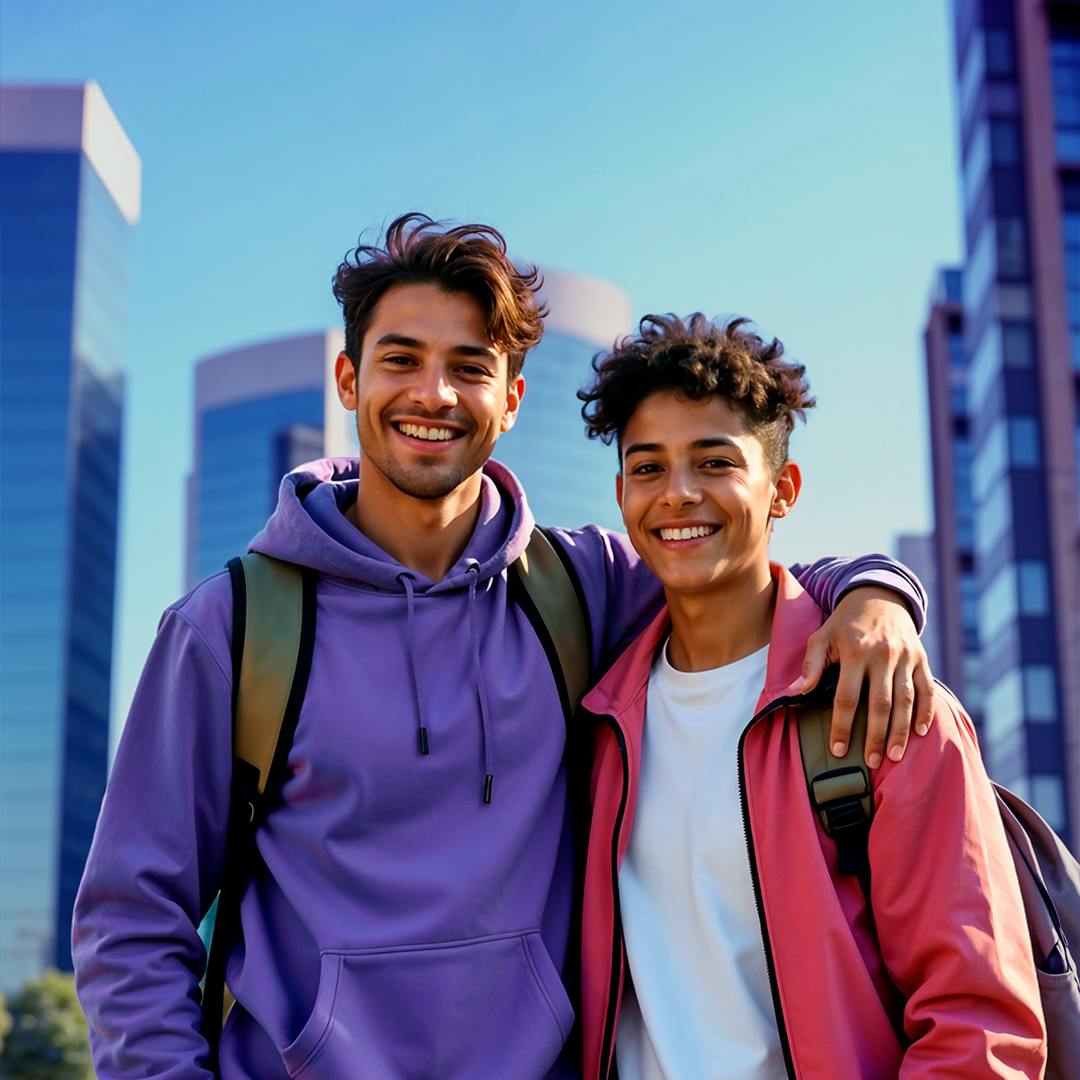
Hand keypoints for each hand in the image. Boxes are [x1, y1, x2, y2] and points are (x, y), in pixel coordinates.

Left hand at [786, 586, 934, 767]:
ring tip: (895, 756)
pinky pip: (927, 689)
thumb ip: (810, 665)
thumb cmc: (844, 624)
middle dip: (875, 736)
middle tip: (871, 762)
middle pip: (879, 703)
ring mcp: (905, 657)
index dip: (841, 725)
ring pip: (906, 700)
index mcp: (854, 651)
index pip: (846, 696)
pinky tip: (922, 733)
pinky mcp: (921, 659)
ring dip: (901, 731)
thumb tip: (795, 692)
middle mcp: (882, 655)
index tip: (837, 750)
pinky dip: (927, 711)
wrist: (878, 596)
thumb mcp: (821, 636)